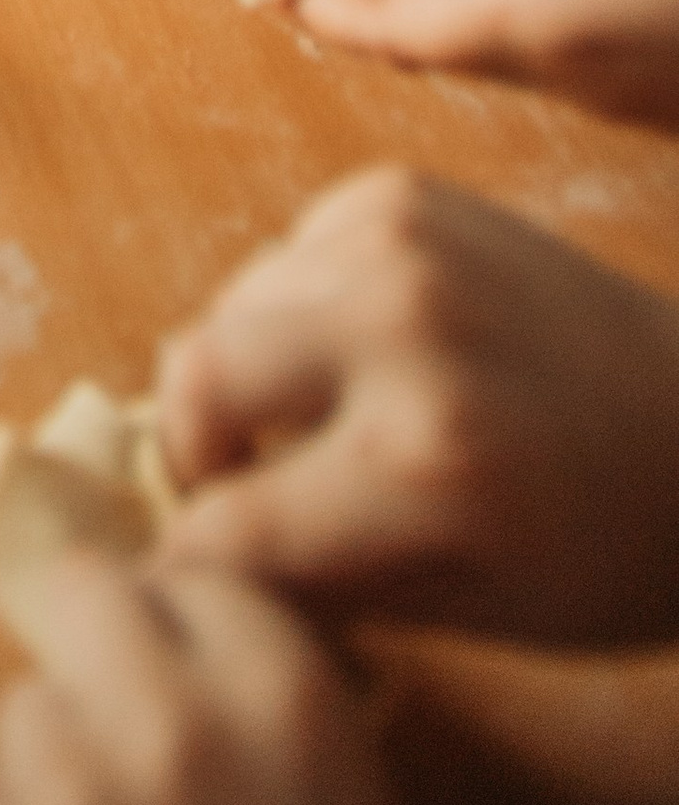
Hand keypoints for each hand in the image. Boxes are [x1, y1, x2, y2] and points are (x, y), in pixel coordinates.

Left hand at [0, 554, 408, 804]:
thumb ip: (259, 717)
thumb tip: (158, 630)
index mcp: (288, 700)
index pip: (191, 578)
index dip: (177, 635)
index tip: (177, 685)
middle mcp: (176, 717)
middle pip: (81, 597)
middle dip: (92, 663)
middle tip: (121, 754)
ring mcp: (72, 787)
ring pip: (20, 717)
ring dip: (48, 780)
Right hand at [157, 165, 678, 643]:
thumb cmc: (608, 550)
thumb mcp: (474, 613)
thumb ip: (323, 583)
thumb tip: (196, 567)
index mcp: (419, 461)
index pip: (230, 523)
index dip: (200, 562)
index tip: (200, 571)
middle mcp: (396, 330)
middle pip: (196, 377)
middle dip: (198, 447)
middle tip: (243, 484)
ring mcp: (398, 243)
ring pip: (230, 304)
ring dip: (248, 368)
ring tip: (316, 417)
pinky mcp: (401, 191)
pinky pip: (289, 251)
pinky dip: (302, 305)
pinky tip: (368, 346)